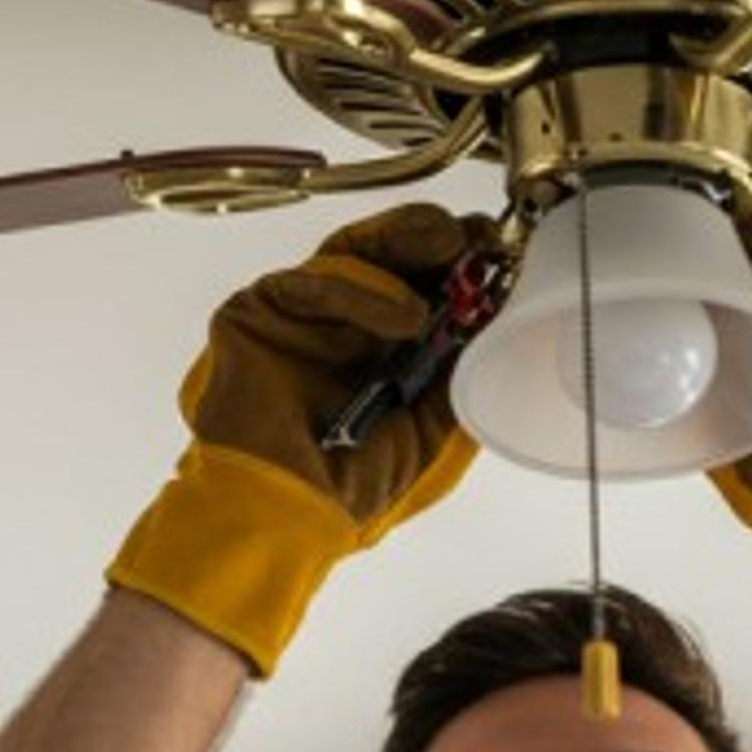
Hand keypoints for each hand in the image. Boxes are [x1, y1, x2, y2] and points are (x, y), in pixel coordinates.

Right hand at [106, 203, 491, 675]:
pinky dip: (361, 292)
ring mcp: (294, 319)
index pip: (417, 285)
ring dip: (404, 245)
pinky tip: (404, 318)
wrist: (284, 517)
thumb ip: (459, 375)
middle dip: (433, 238)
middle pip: (384, 256)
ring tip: (450, 252)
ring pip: (348, 254)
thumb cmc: (348, 488)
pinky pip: (309, 285)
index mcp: (376, 349)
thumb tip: (497, 324)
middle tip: (475, 234)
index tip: (499, 252)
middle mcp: (335, 326)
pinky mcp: (252, 315)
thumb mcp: (431, 428)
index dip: (457, 264)